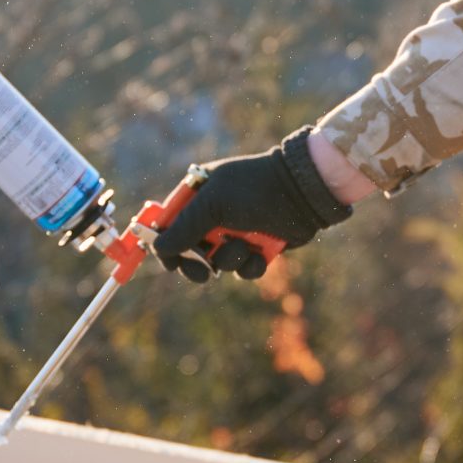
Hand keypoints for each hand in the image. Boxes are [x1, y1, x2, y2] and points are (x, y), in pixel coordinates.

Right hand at [152, 127, 355, 282]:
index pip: (170, 222)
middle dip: (196, 263)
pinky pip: (244, 269)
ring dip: (230, 260)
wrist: (303, 193)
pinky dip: (251, 265)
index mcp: (199, 195)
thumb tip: (158, 248)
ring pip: (219, 263)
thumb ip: (185, 227)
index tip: (168, 263)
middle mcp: (215, 214)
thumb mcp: (214, 203)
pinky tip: (262, 253)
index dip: (164, 243)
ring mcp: (236, 231)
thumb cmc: (255, 189)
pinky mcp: (257, 247)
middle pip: (190, 250)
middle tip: (203, 273)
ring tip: (244, 246)